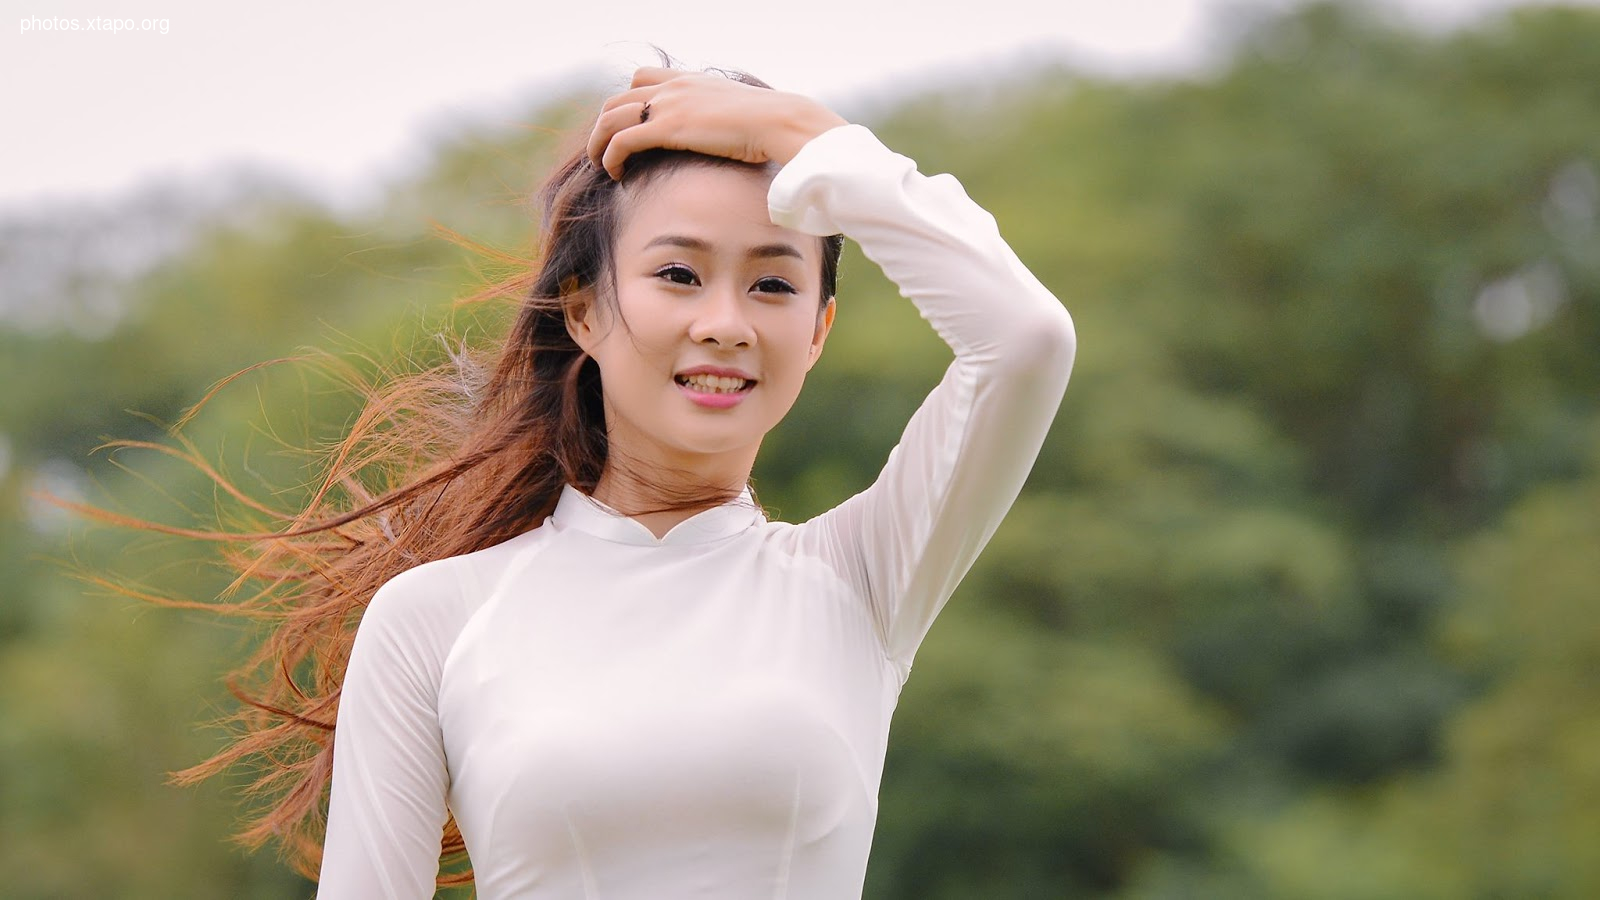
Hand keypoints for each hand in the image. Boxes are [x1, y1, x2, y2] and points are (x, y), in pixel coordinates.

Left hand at [586, 67, 848, 179]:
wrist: (779, 121)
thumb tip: (740, 139)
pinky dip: (611, 157)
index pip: (641, 79)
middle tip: (605, 151)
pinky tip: (617, 174)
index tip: (629, 129)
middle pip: (618, 99)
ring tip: (602, 165)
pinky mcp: (667, 128)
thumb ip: (728, 120)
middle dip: (605, 125)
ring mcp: (668, 105)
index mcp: (690, 80)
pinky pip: (622, 140)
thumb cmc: (772, 126)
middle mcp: (673, 87)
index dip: (628, 102)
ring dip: (599, 142)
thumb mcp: (743, 114)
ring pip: (611, 118)